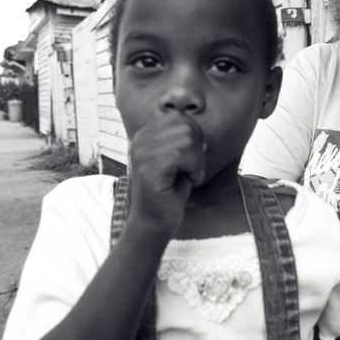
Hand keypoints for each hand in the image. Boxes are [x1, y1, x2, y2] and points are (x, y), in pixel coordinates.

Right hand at [128, 112, 205, 233]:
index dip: (196, 136)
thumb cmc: (170, 190)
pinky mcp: (149, 170)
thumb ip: (186, 139)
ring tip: (191, 176)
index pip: (180, 118)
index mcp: (145, 134)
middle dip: (198, 149)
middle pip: (186, 126)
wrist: (155, 221)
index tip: (193, 158)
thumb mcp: (180, 158)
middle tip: (194, 169)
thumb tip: (199, 131)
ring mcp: (142, 154)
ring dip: (198, 161)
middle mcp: (140, 140)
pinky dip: (195, 169)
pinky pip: (182, 155)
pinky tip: (191, 181)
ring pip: (187, 140)